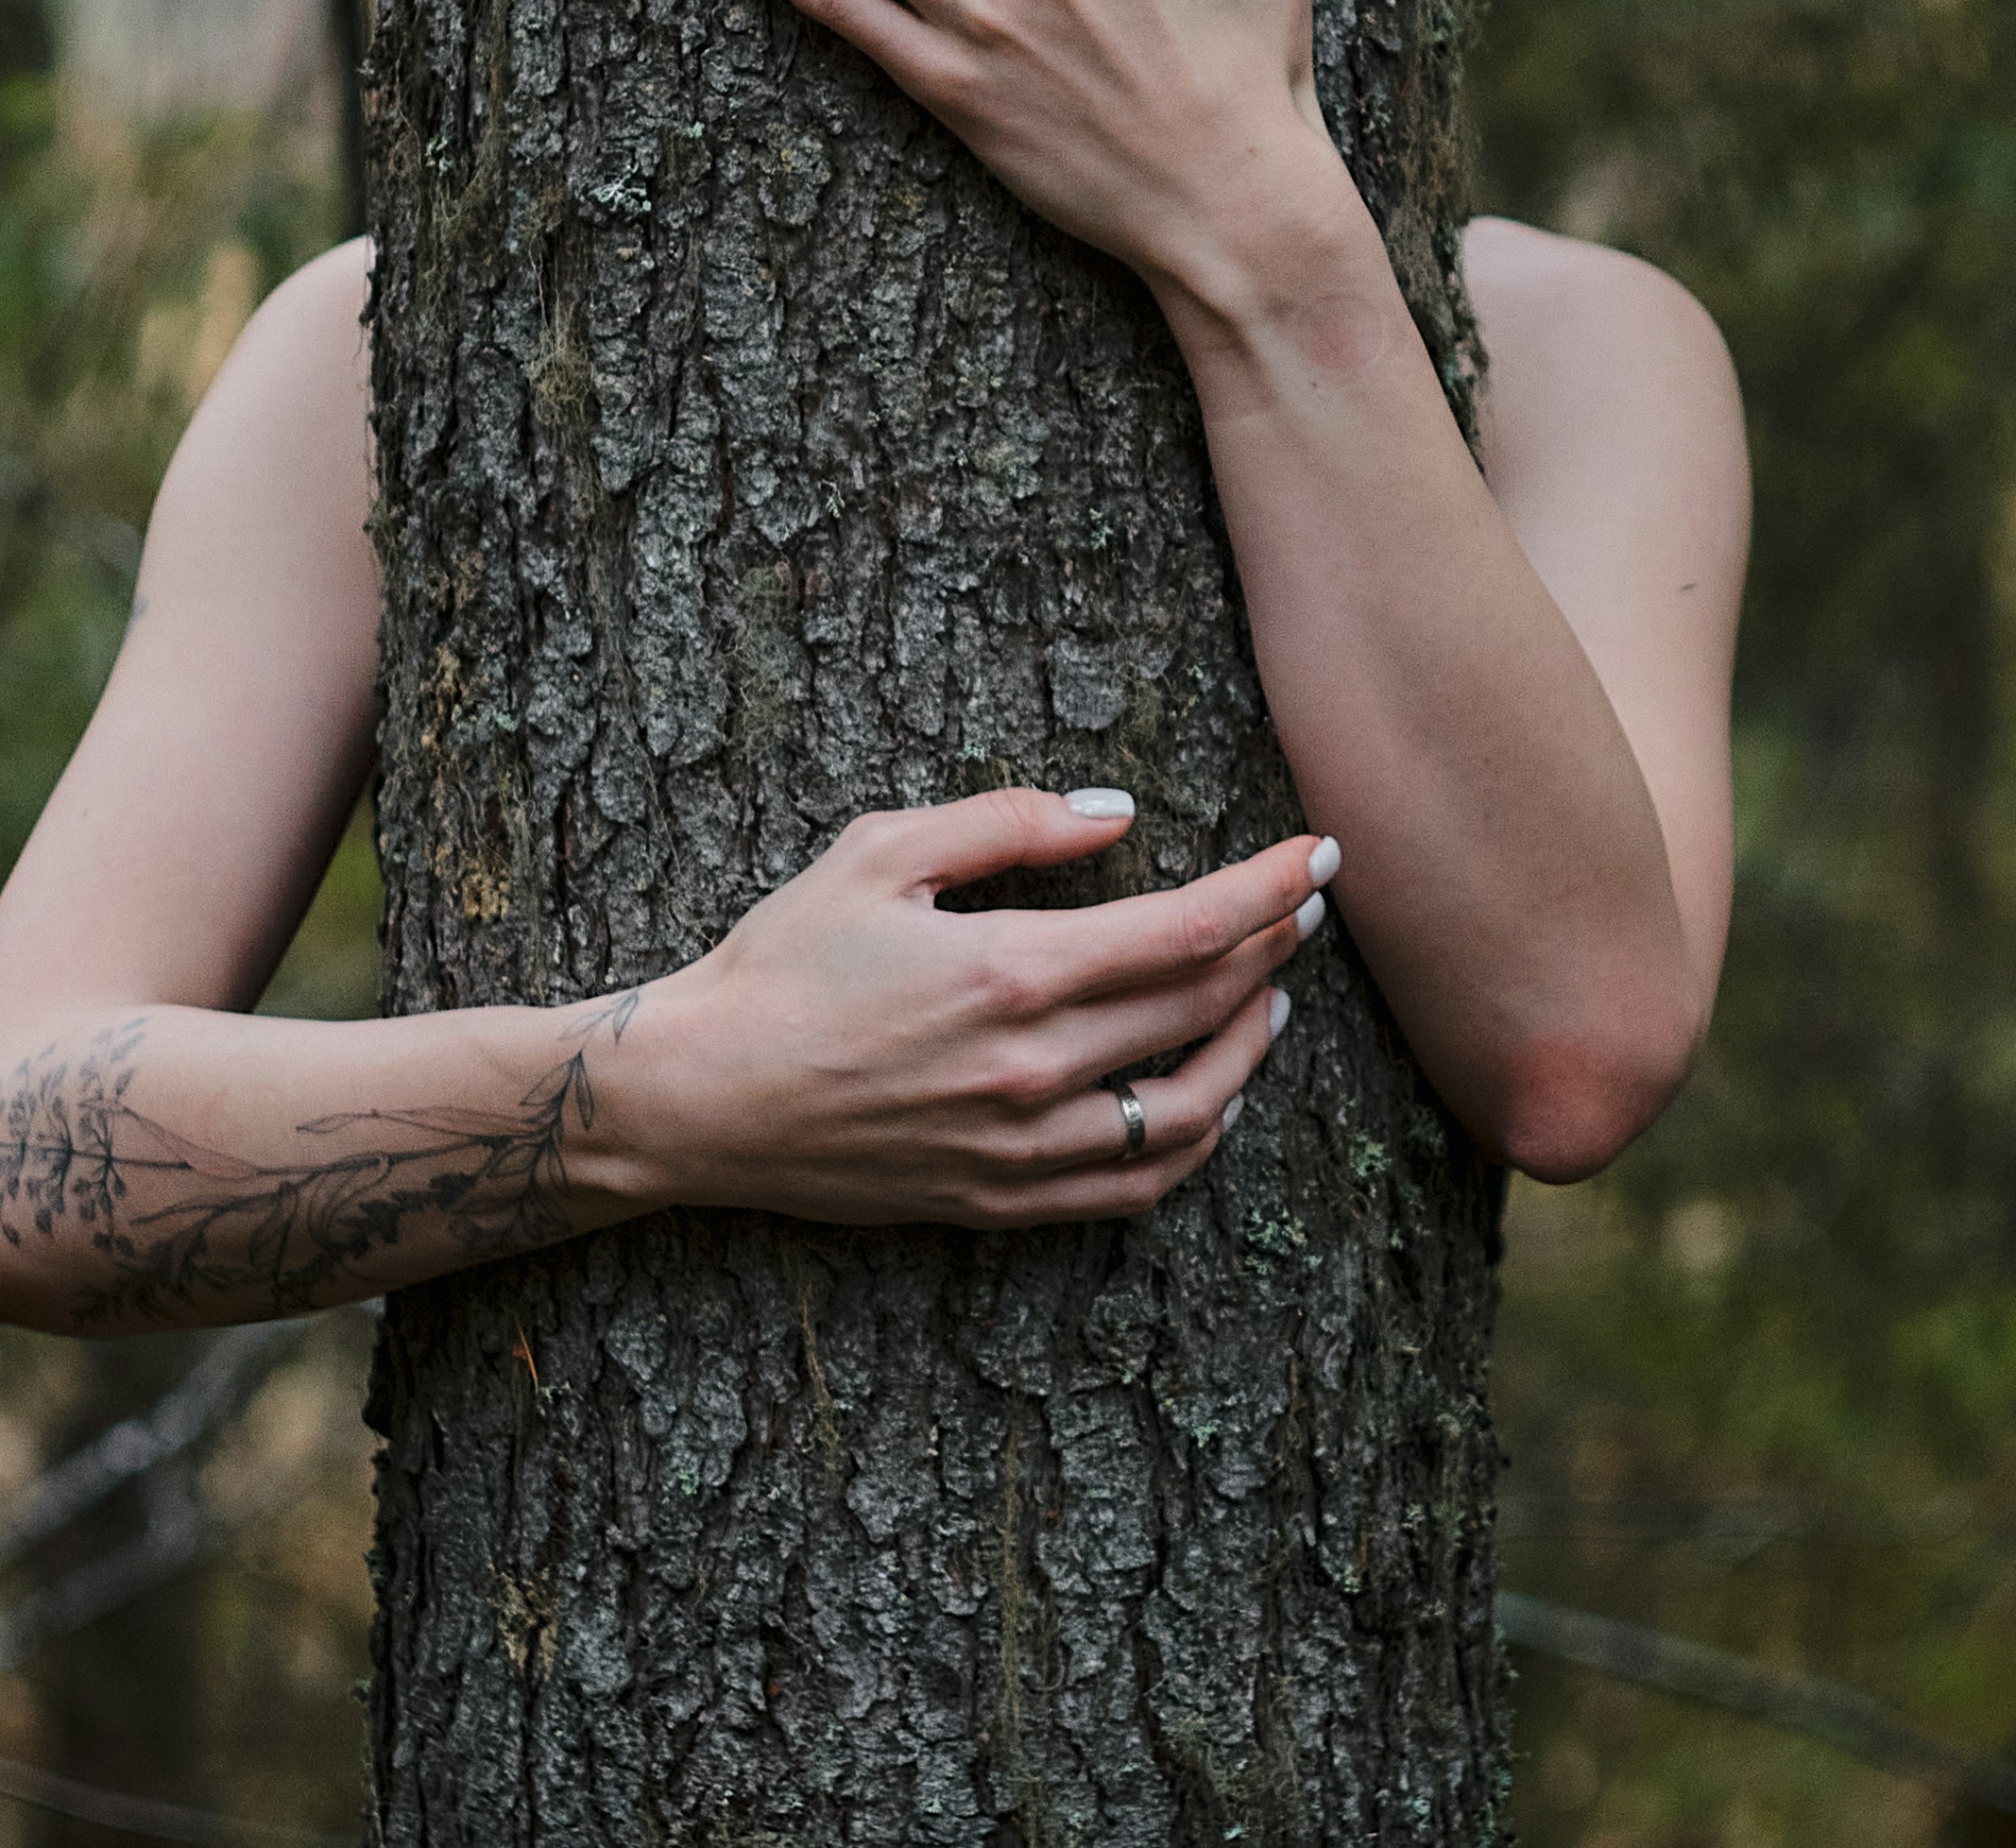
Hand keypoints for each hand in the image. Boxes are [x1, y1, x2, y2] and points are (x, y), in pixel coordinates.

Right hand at [622, 786, 1328, 1228]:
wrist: (699, 1095)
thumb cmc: (780, 963)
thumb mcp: (880, 853)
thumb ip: (1009, 824)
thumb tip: (1118, 815)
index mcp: (1010, 970)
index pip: (1190, 927)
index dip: (1268, 888)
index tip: (1316, 856)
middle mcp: (1032, 1068)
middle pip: (1203, 1006)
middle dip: (1271, 946)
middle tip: (1301, 907)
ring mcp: (1021, 1147)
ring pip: (1191, 1109)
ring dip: (1249, 1048)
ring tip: (1266, 998)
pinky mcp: (998, 1201)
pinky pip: (1135, 1188)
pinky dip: (1195, 1142)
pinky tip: (1210, 1100)